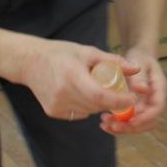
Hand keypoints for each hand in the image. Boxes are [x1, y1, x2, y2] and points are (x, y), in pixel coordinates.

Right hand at [16, 39, 137, 120]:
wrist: (29, 62)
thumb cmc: (61, 54)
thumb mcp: (88, 52)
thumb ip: (113, 61)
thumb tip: (137, 69)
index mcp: (72, 75)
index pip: (100, 96)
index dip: (119, 100)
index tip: (132, 98)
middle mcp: (63, 93)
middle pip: (97, 105)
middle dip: (112, 101)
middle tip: (120, 92)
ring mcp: (56, 105)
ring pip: (89, 111)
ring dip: (99, 104)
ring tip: (98, 88)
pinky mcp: (52, 111)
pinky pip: (78, 114)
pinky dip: (86, 107)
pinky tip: (82, 94)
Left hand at [100, 47, 166, 134]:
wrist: (138, 57)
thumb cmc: (139, 57)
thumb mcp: (140, 62)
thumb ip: (140, 76)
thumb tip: (142, 90)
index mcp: (159, 89)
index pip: (157, 108)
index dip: (145, 117)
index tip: (130, 121)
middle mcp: (153, 101)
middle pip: (148, 121)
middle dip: (131, 127)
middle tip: (113, 126)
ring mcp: (144, 105)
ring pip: (138, 124)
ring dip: (122, 128)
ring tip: (104, 123)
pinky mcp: (134, 108)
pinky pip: (128, 121)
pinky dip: (117, 124)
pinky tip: (104, 123)